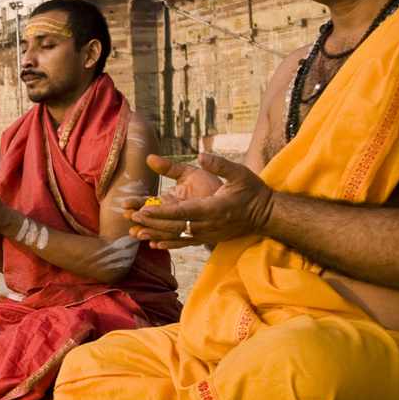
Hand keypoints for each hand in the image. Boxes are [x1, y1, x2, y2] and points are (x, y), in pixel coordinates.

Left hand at [128, 153, 272, 248]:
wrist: (266, 214)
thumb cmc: (252, 191)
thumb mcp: (239, 173)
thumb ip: (220, 164)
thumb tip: (201, 155)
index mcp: (213, 208)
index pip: (182, 212)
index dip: (161, 213)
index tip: (143, 209)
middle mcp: (208, 224)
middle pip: (175, 226)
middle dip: (152, 222)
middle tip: (132, 217)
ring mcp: (208, 234)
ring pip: (178, 237)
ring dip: (156, 235)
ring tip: (135, 232)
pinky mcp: (209, 238)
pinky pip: (185, 244)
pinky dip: (169, 244)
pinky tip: (154, 244)